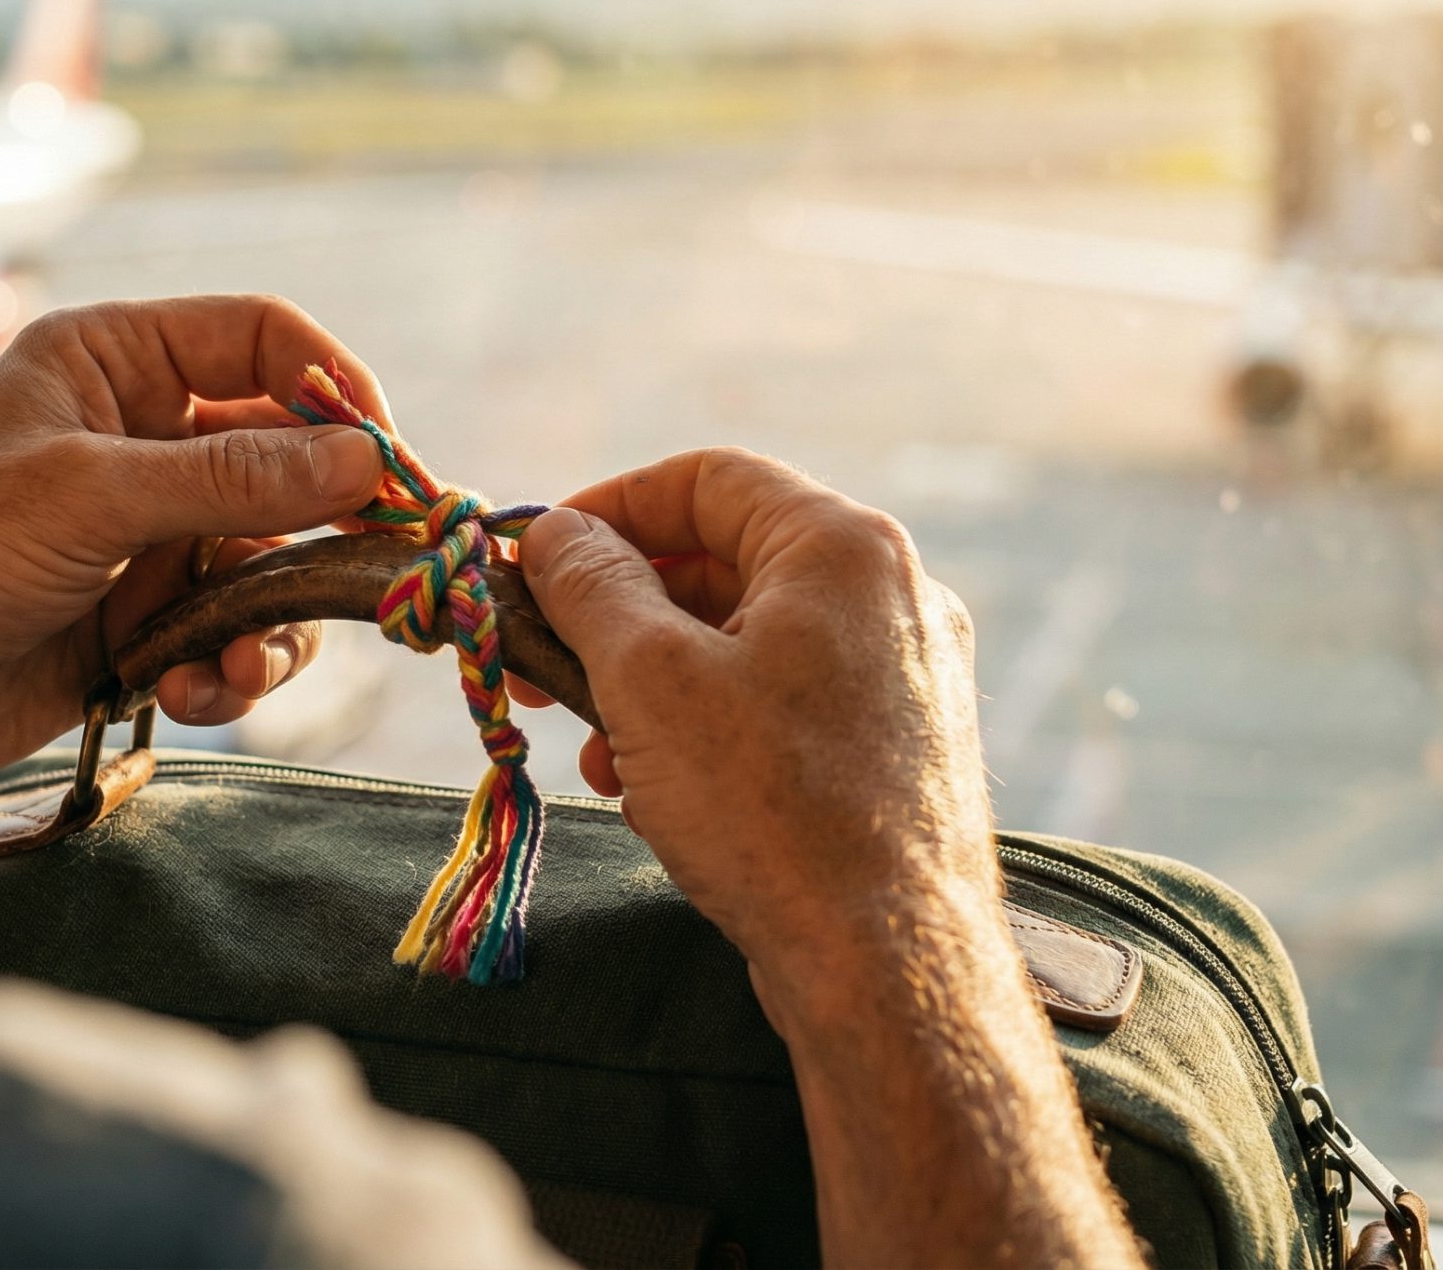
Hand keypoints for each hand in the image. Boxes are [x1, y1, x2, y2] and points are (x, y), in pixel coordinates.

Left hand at [0, 294, 390, 787]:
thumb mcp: (91, 495)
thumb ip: (234, 478)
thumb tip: (367, 462)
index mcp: (113, 360)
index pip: (260, 339)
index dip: (335, 389)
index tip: (390, 460)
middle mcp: (141, 435)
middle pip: (288, 457)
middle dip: (326, 521)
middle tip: (376, 570)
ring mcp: (150, 531)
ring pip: (273, 557)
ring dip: (275, 616)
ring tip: (242, 665)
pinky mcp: (149, 618)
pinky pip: (237, 630)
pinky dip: (234, 666)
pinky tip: (195, 692)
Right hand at [515, 447, 992, 1021]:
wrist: (887, 965)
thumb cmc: (771, 809)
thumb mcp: (648, 677)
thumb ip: (591, 584)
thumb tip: (556, 535)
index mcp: (843, 547)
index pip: (706, 478)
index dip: (606, 509)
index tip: (537, 561)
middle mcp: (893, 594)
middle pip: (725, 560)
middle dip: (618, 611)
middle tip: (539, 660)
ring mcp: (905, 674)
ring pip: (750, 640)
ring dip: (654, 681)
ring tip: (599, 749)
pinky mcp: (901, 746)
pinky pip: (785, 701)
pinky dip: (711, 725)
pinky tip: (657, 790)